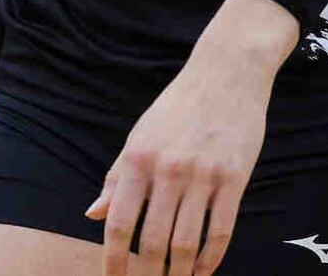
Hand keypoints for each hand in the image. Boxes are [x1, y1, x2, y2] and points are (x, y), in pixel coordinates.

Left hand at [91, 0, 296, 275]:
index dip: (113, 260)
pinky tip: (204, 271)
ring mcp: (203, 175)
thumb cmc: (179, 105)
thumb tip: (93, 214)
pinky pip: (221, 230)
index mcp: (138, 158)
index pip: (118, 222)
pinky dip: (211, 258)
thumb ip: (117, 176)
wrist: (227, 72)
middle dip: (147, 275)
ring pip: (186, 243)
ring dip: (179, 273)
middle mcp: (168, 169)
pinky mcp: (235, 178)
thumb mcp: (140, 134)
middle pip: (152, 241)